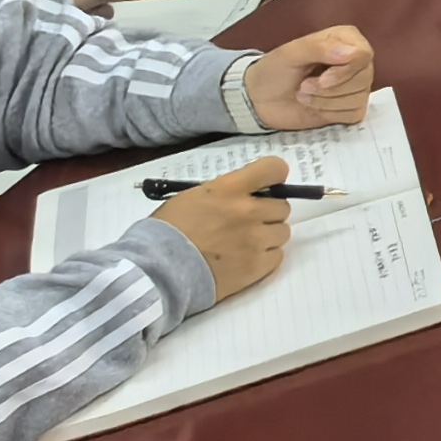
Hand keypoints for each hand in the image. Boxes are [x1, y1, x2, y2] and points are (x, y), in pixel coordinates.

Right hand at [150, 160, 297, 301]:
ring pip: (282, 232)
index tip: (269, 185)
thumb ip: (224, 193)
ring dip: (268, 236)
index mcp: (230, 189)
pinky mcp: (257, 267)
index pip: (273, 169)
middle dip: (267, 213)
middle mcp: (248, 212)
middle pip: (281, 206)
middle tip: (247, 223)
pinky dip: (265, 258)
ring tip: (244, 244)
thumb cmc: (167, 231)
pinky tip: (245, 260)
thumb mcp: (192, 197)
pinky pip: (277, 256)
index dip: (274, 176)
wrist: (158, 271)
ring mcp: (255, 240)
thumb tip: (243, 195)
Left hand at [242, 27, 374, 129]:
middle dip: (330, 89)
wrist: (260, 100)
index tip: (321, 78)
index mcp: (346, 40)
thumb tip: (352, 53)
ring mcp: (356, 86)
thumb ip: (319, 48)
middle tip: (304, 86)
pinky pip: (354, 114)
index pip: (364, 55)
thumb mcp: (290, 53)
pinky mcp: (351, 107)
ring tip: (304, 95)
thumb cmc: (274, 70)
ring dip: (325, 101)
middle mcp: (356, 61)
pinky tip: (315, 106)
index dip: (345, 71)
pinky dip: (331, 113)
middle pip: (364, 78)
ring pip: (358, 98)